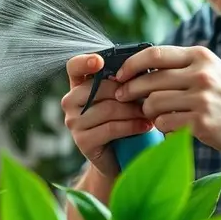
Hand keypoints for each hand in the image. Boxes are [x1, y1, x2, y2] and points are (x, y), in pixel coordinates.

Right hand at [62, 53, 153, 176]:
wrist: (118, 158)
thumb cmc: (123, 120)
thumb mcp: (123, 98)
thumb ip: (124, 82)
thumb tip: (140, 69)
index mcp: (78, 85)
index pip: (74, 66)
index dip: (85, 61)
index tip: (100, 62)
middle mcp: (70, 101)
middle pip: (98, 88)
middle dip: (127, 92)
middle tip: (148, 96)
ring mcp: (73, 122)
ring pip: (107, 108)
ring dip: (133, 111)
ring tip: (150, 113)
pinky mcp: (82, 141)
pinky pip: (110, 128)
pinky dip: (132, 126)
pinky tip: (145, 126)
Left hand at [114, 45, 220, 153]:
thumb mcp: (211, 69)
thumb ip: (181, 66)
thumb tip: (140, 68)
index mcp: (200, 57)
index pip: (154, 54)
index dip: (130, 65)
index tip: (120, 75)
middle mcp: (201, 75)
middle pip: (149, 81)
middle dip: (130, 91)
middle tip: (123, 98)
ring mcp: (202, 99)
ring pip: (153, 104)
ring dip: (147, 112)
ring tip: (154, 115)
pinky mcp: (202, 123)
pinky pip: (165, 124)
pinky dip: (162, 128)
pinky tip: (170, 128)